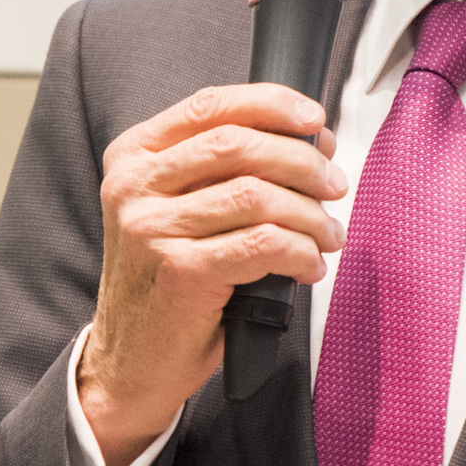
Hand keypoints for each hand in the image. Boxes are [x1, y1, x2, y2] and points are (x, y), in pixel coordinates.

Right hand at [77, 84, 345, 465]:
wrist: (130, 361)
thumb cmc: (167, 282)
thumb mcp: (181, 211)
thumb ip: (226, 171)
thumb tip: (310, 141)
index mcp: (133, 157)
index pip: (210, 107)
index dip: (271, 104)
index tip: (315, 119)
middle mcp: (134, 186)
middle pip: (238, 145)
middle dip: (302, 161)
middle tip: (334, 185)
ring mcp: (151, 229)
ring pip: (257, 195)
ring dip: (310, 214)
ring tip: (328, 234)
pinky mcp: (180, 271)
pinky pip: (262, 245)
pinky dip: (300, 252)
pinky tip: (309, 266)